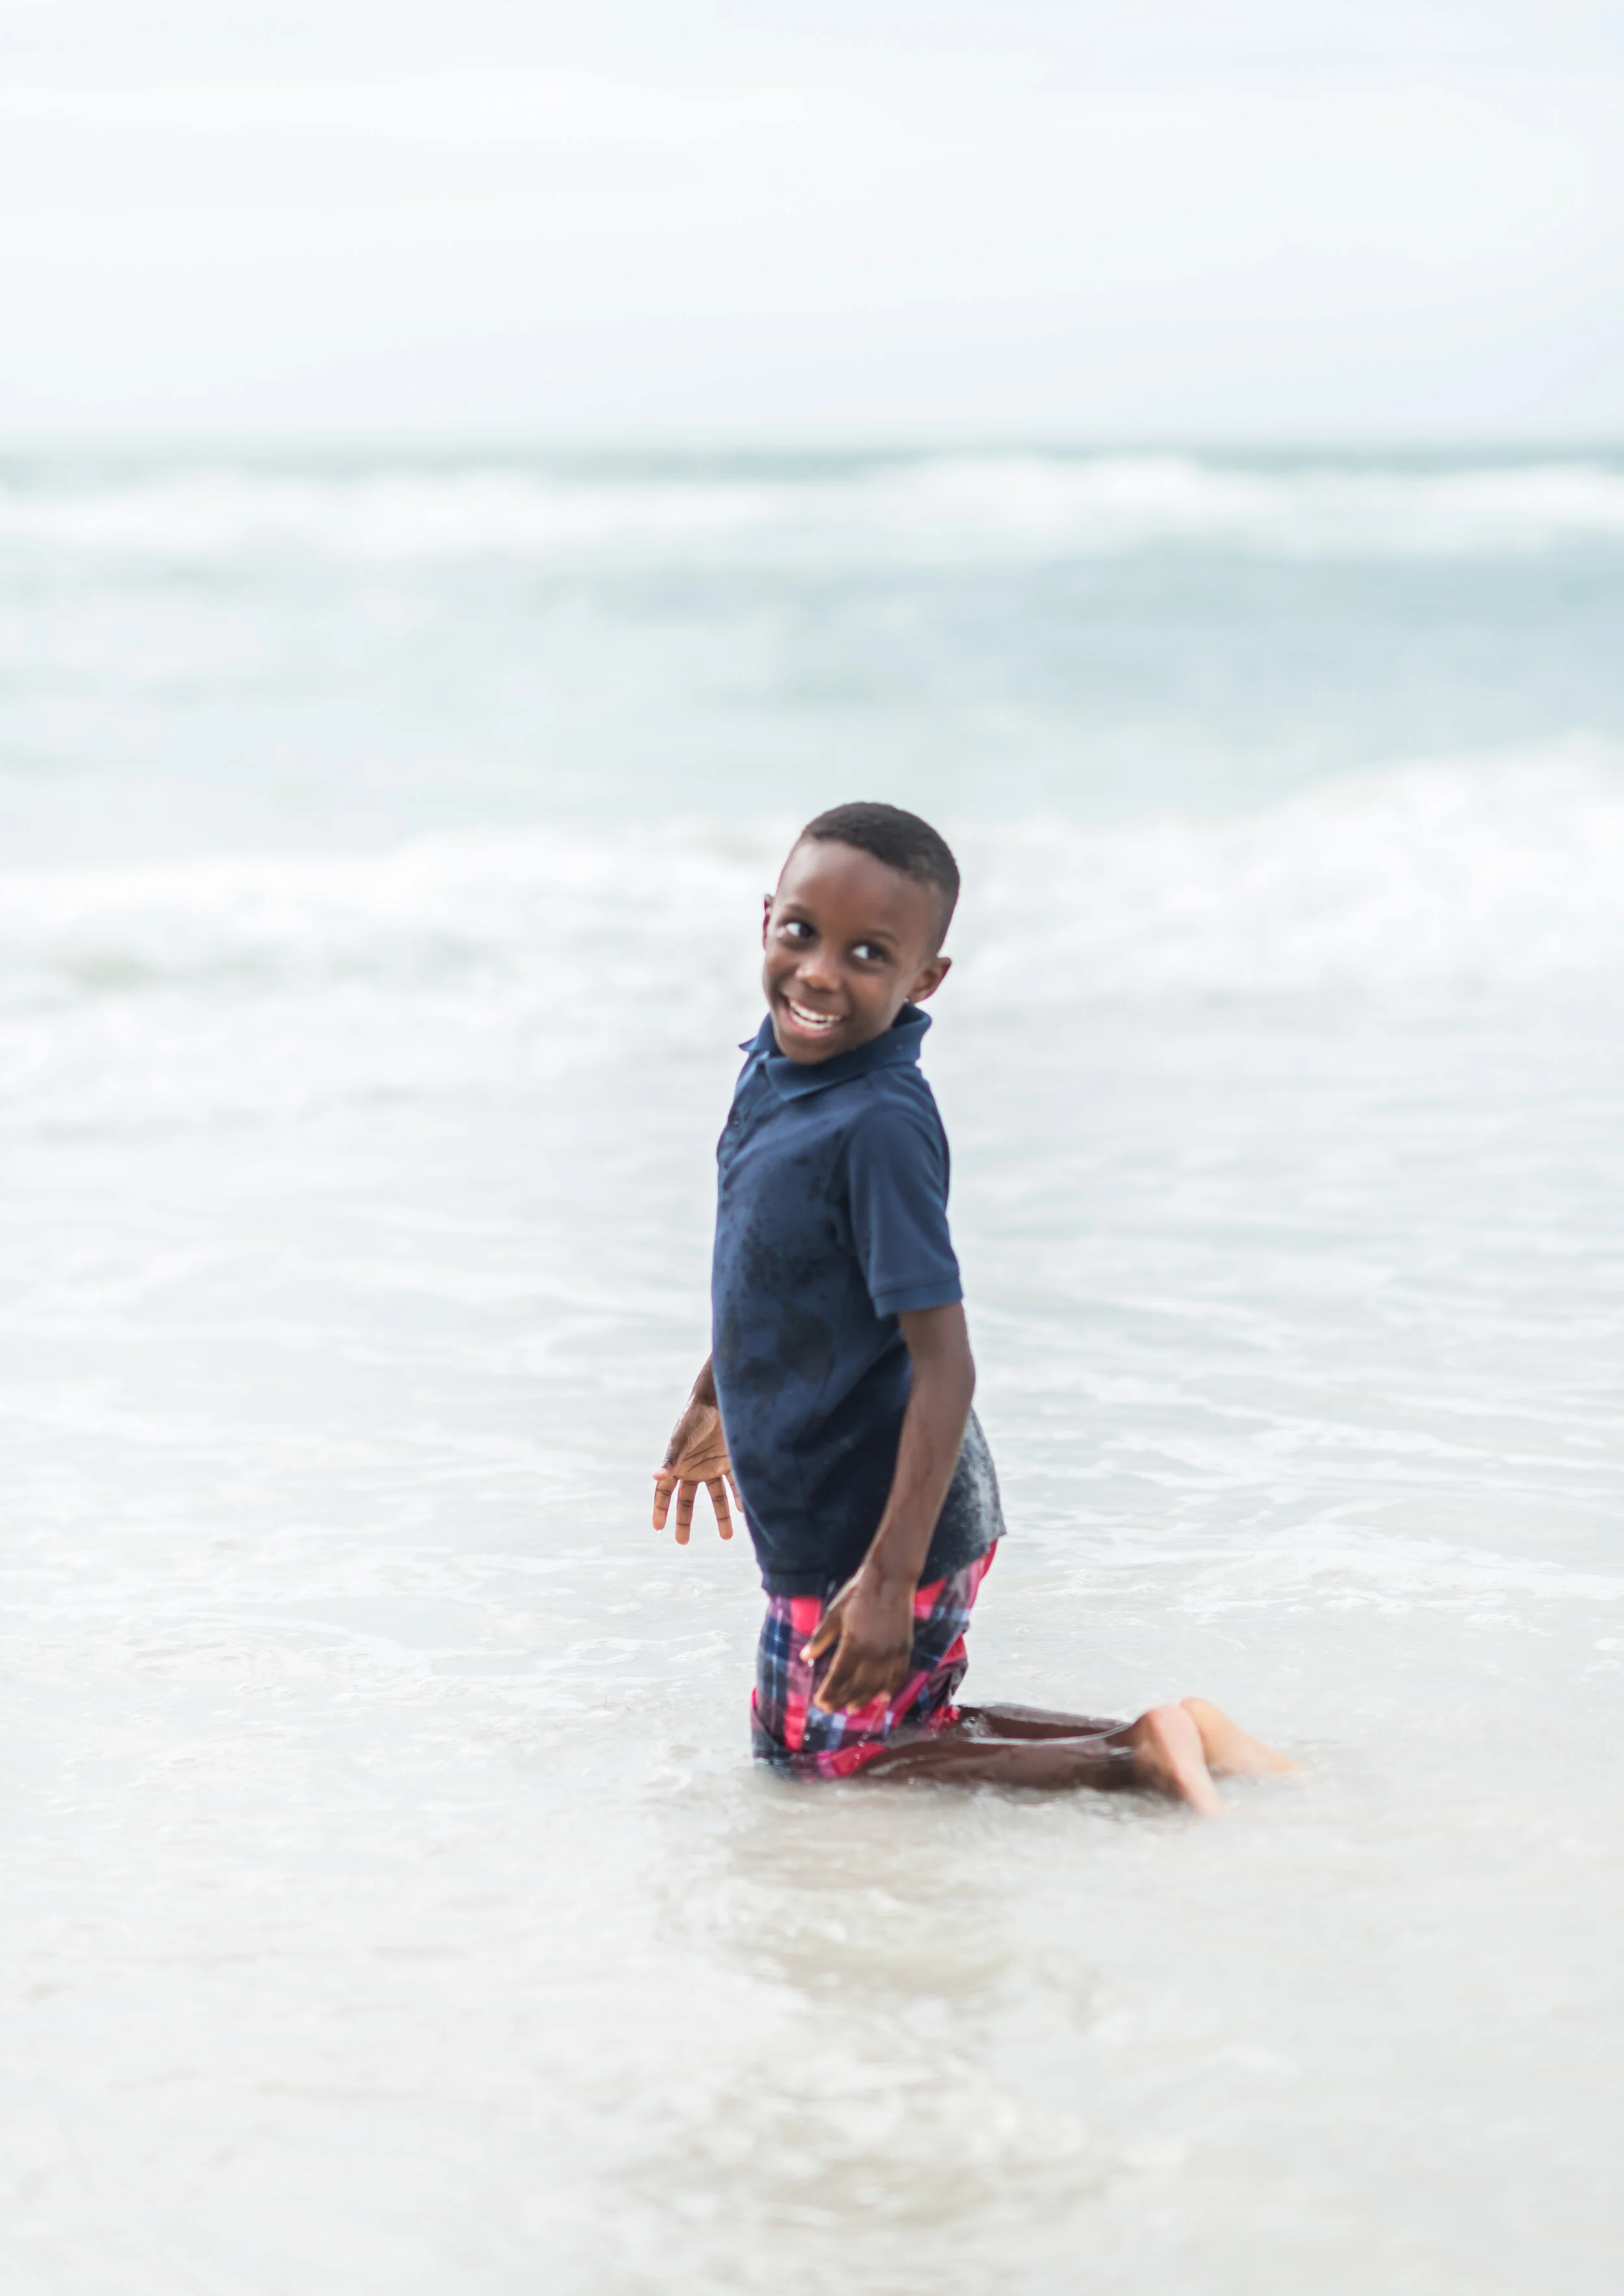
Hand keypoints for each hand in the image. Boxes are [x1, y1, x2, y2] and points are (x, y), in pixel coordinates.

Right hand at [652, 1391, 738, 1544]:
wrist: (719, 1400)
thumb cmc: (694, 1418)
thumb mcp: (681, 1440)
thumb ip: (672, 1460)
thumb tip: (656, 1477)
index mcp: (677, 1465)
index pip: (665, 1492)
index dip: (660, 1509)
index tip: (658, 1528)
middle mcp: (693, 1469)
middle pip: (687, 1500)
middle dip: (684, 1521)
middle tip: (682, 1542)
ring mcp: (712, 1467)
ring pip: (715, 1498)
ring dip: (721, 1516)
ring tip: (726, 1537)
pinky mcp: (730, 1462)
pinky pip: (734, 1485)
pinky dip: (739, 1498)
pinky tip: (743, 1511)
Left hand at [804, 1566, 915, 1711]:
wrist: (890, 1579)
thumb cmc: (857, 1594)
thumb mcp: (834, 1613)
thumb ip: (820, 1638)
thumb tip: (804, 1657)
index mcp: (854, 1644)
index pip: (839, 1677)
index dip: (829, 1693)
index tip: (819, 1703)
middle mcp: (874, 1653)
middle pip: (857, 1686)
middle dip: (842, 1700)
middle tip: (831, 1710)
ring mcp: (891, 1653)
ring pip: (877, 1685)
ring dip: (863, 1699)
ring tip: (852, 1709)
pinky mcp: (904, 1649)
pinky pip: (897, 1675)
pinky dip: (890, 1689)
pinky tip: (882, 1698)